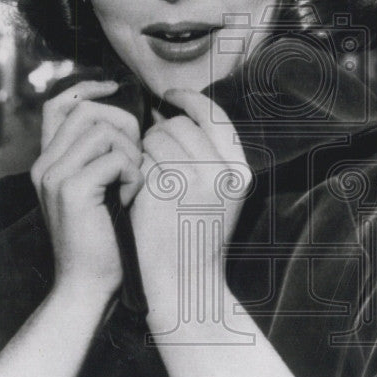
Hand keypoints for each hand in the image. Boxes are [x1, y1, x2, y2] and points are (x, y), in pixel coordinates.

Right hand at [30, 79, 142, 299]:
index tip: (114, 90)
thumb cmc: (103, 242)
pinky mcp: (72, 190)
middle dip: (124, 125)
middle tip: (137, 158)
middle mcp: (45, 165)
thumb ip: (101, 158)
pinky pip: (116, 159)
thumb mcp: (99, 192)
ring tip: (131, 185)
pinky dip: (133, 176)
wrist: (87, 286)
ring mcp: (54, 176)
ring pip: (104, 132)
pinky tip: (129, 199)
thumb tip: (132, 123)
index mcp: (48, 162)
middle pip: (88, 111)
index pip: (58, 104)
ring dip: (131, 155)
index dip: (88, 89)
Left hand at [131, 88, 251, 312]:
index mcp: (240, 171)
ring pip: (157, 138)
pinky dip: (135, 167)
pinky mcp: (161, 190)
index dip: (189, 99)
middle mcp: (221, 172)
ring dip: (145, 149)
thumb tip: (176, 111)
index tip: (170, 96)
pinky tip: (138, 187)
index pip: (214, 115)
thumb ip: (211, 154)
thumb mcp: (222, 193)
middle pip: (181, 124)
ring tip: (147, 173)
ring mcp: (191, 181)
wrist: (184, 281)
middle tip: (153, 150)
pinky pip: (141, 159)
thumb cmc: (197, 234)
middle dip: (161, 131)